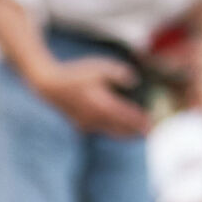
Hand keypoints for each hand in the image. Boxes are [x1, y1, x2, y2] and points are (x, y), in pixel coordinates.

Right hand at [29, 57, 150, 136]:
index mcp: (103, 104)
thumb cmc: (76, 73)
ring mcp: (87, 124)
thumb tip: (134, 81)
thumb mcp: (100, 67)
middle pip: (120, 130)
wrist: (49, 86)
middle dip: (135, 132)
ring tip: (134, 134)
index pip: (127, 116)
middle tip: (148, 133)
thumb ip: (119, 73)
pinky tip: (115, 128)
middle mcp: (96, 118)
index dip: (140, 121)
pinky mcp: (80, 125)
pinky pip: (100, 130)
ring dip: (123, 134)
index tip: (151, 123)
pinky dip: (110, 130)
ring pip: (110, 132)